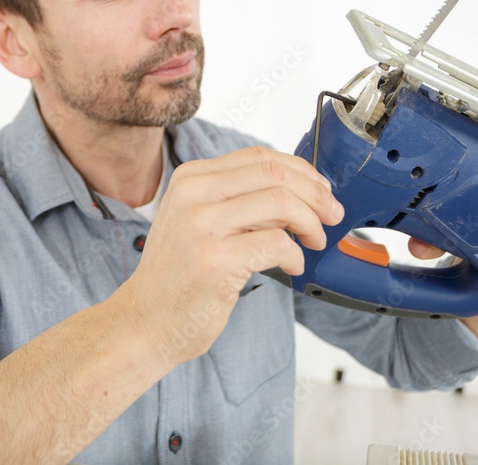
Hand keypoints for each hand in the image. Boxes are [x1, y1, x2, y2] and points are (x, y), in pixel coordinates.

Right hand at [119, 145, 343, 364]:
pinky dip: (296, 255)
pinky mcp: (214, 261)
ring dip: (310, 224)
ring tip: (313, 242)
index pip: (259, 157)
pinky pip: (277, 244)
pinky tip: (292, 266)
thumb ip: (237, 198)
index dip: (300, 171)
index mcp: (190, 178)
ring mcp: (201, 226)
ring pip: (281, 203)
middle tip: (331, 216)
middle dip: (316, 195)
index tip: (321, 190)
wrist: (145, 321)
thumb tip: (298, 190)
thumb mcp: (197, 220)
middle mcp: (193, 195)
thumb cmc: (178, 275)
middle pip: (275, 175)